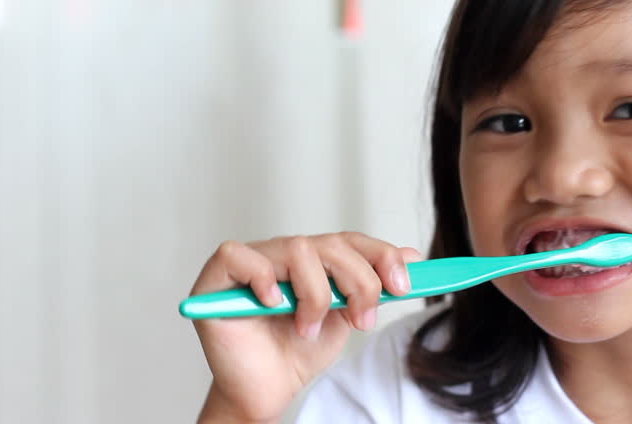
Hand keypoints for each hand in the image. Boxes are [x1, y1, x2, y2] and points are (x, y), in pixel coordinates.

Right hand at [190, 232, 420, 422]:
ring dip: (315, 294)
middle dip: (358, 281)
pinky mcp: (217, 278)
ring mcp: (250, 262)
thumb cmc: (299, 352)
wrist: (266, 391)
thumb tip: (413, 255)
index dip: (381, 256)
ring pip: (296, 248)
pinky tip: (273, 305)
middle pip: (329, 243)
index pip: (351, 239)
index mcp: (313, 259)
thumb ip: (374, 284)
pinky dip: (262, 278)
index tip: (403, 286)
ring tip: (308, 328)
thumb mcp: (348, 316)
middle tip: (362, 320)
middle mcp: (282, 253)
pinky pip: (239, 256)